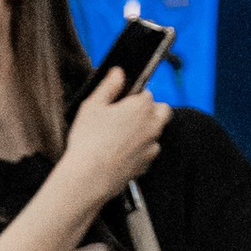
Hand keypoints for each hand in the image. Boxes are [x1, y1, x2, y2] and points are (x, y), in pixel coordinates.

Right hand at [61, 65, 169, 209]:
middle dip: (150, 110)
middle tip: (128, 115)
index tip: (121, 102)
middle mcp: (152, 126)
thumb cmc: (89, 140)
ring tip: (120, 136)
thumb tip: (118, 73)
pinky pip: (148, 152)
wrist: (89, 178)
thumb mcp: (93, 105)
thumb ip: (109, 86)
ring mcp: (151, 147)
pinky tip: (120, 152)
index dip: (133, 96)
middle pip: (162, 111)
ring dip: (145, 131)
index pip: (147, 93)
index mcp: (141, 106)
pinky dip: (140, 150)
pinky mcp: (146, 165)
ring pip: (156, 133)